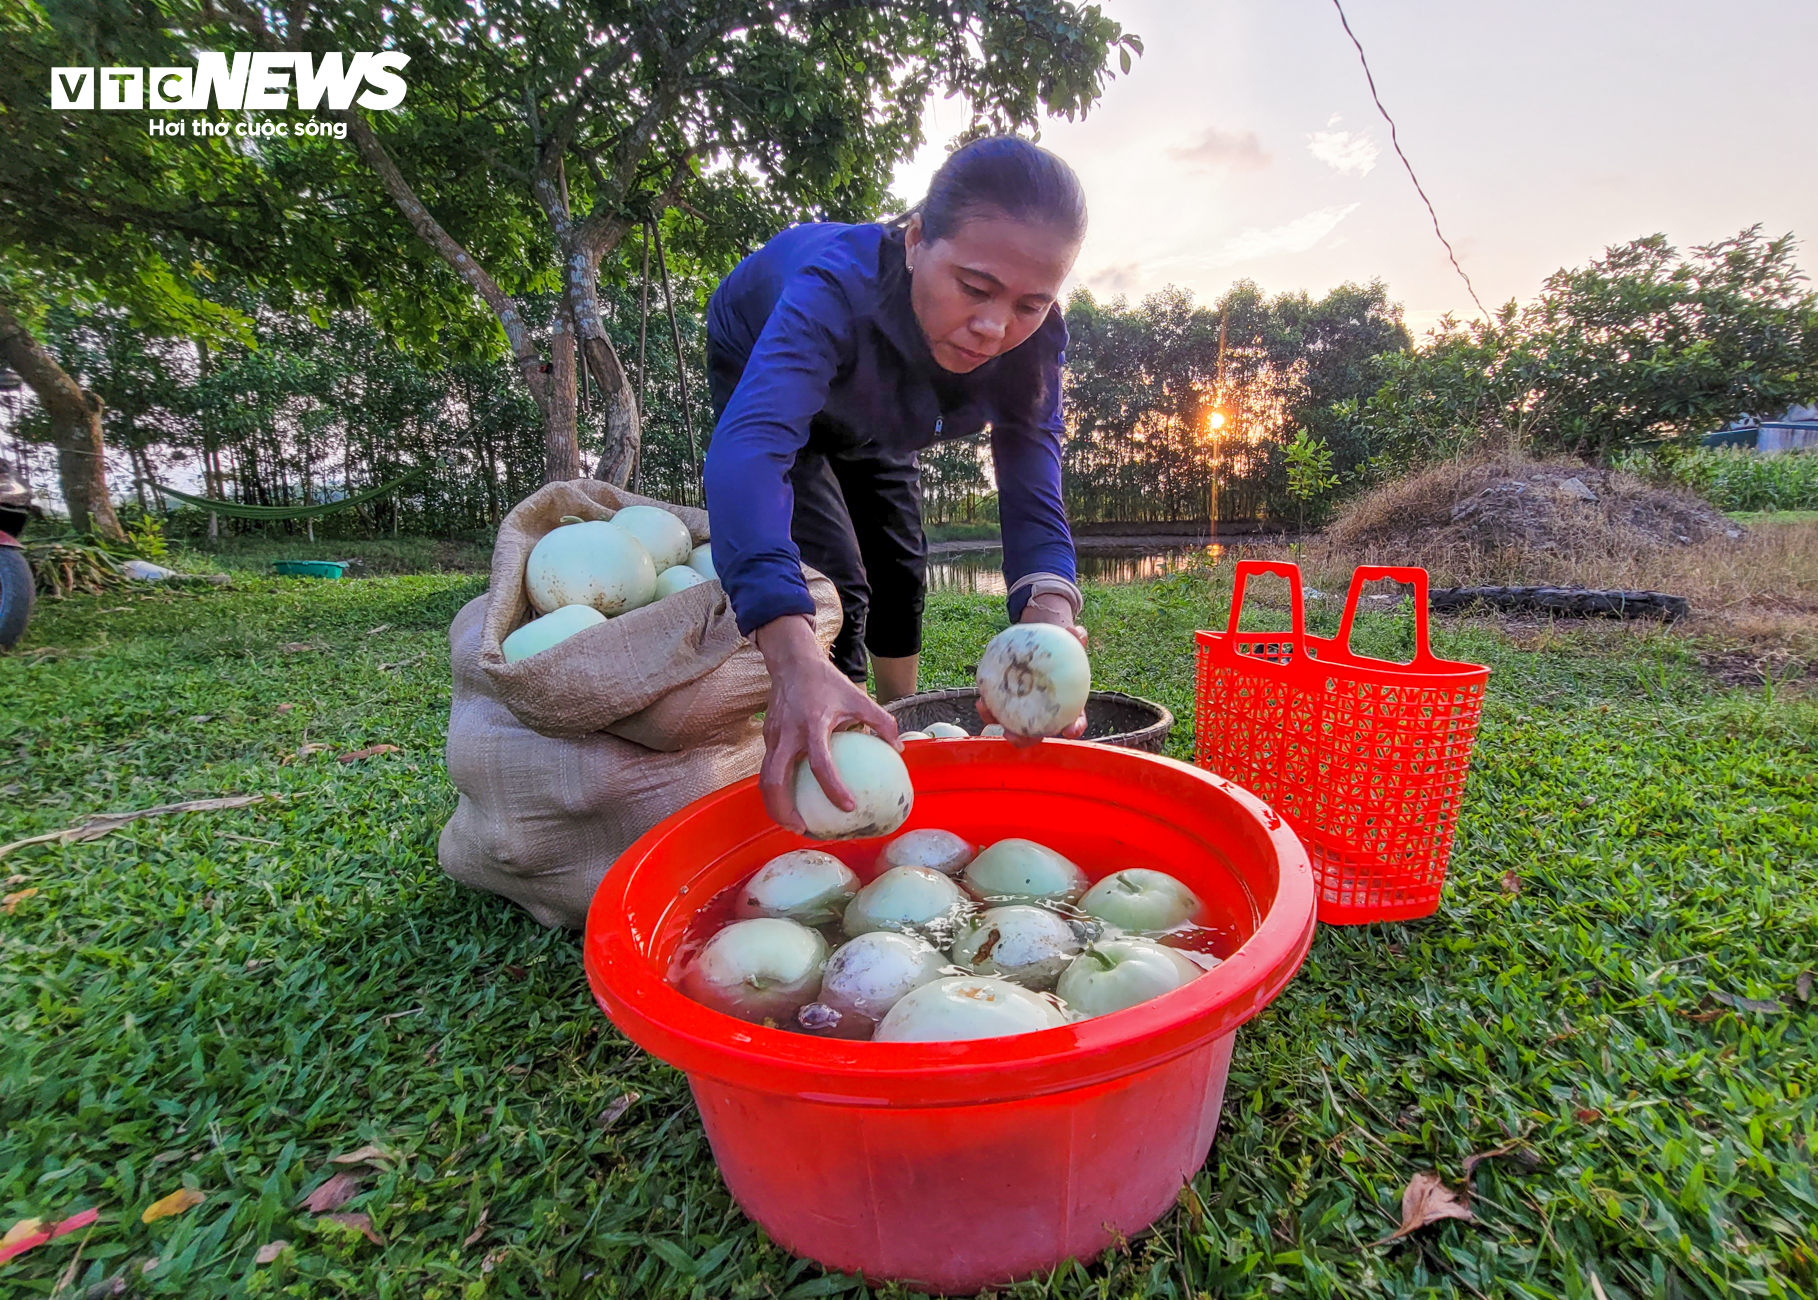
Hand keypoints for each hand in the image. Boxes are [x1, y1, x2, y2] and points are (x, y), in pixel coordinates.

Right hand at [753, 614, 899, 833]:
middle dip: (783, 810)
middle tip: (803, 829)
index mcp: (812, 725)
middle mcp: (787, 734)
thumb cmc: (827, 682)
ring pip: (764, 779)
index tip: (848, 807)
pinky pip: (769, 768)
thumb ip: (881, 722)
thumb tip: (899, 749)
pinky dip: (778, 787)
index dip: (832, 788)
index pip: (819, 763)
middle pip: (773, 781)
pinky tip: (795, 796)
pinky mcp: (767, 738)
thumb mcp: (858, 697)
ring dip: (776, 805)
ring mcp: (772, 737)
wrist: (791, 662)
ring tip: (795, 822)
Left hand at [976, 593, 1088, 746]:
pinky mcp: (1006, 706)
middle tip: (1015, 735)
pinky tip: (982, 700)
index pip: (1074, 722)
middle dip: (1025, 739)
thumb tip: (1076, 631)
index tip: (1069, 730)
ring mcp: (1024, 713)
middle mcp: (1045, 715)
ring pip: (1013, 728)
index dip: (1073, 728)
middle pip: (1037, 734)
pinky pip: (997, 712)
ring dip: (1000, 725)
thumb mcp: (1070, 642)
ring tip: (989, 712)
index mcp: (1067, 706)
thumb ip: (1077, 637)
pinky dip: (988, 710)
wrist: (1040, 648)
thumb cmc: (1059, 650)